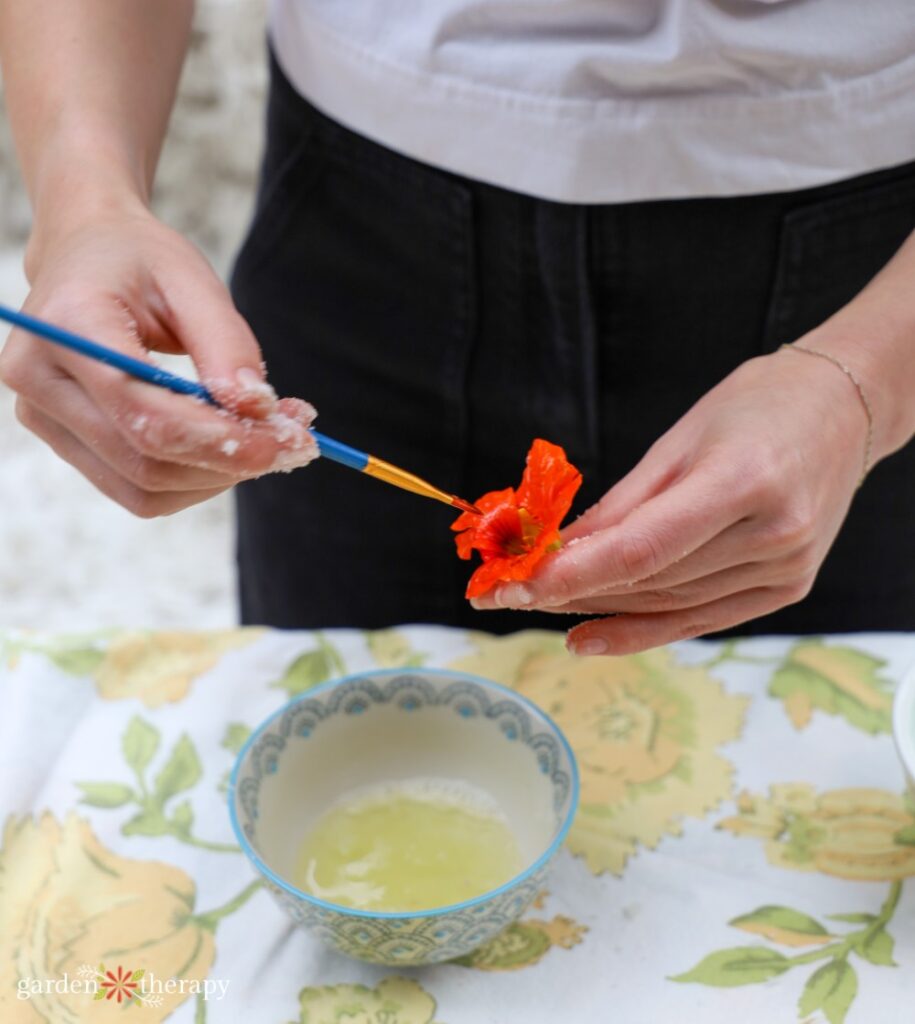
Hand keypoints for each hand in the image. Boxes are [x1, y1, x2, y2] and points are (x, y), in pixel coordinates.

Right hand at [0, 204, 316, 516]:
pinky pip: (138, 490)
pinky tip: (232, 448)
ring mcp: (43, 417)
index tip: (289, 441)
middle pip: (145, 460)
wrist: (87, 255)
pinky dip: (196, 479)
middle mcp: (40, 378)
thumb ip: (227, 344)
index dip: (222, 439)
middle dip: (232, 462)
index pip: (144, 412)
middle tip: (294, 442)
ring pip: (144, 488)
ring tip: (268, 438)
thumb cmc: (140, 261)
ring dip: (219, 476)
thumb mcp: (192, 280)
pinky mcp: (63, 442)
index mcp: (66, 326)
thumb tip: (258, 411)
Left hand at [471, 351, 867, 653]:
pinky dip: (641, 630)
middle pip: (648, 583)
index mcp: (745, 481)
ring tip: (538, 604)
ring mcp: (786, 570)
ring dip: (597, 608)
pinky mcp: (787, 589)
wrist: (845, 408)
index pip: (638, 550)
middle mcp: (773, 535)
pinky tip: (590, 637)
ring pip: (667, 607)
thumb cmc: (758, 404)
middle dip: (567, 589)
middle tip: (506, 588)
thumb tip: (562, 550)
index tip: (508, 585)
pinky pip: (699, 619)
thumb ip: (622, 504)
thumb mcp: (678, 439)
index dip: (566, 575)